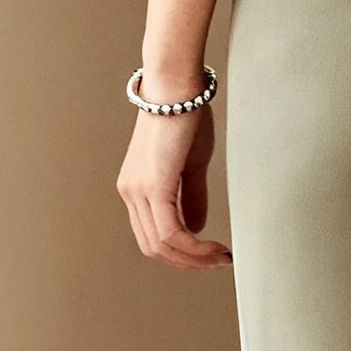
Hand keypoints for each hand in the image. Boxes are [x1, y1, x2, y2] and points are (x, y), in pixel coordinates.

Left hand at [117, 101, 232, 270]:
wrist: (177, 88)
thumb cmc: (185, 116)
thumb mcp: (191, 165)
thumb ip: (191, 198)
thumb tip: (197, 229)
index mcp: (135, 188)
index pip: (152, 235)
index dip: (181, 252)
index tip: (211, 254)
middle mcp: (130, 192)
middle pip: (154, 247)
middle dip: (188, 262)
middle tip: (218, 262)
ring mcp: (137, 191)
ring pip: (162, 245)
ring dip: (194, 258)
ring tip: (221, 257)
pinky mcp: (153, 187)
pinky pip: (171, 233)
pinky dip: (194, 247)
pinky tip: (215, 247)